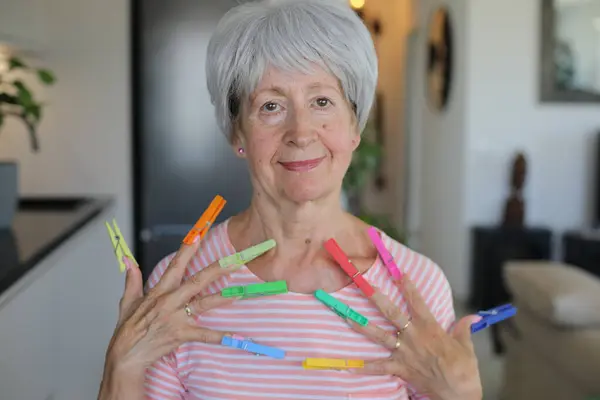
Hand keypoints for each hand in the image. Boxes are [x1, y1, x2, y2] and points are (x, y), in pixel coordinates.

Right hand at [98, 238, 241, 397]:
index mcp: (159, 291)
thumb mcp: (127, 301)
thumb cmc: (128, 329)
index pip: (176, 265)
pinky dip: (220, 336)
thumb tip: (128, 260)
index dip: (188, 249)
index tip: (199, 234)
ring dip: (222, 297)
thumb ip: (132, 280)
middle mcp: (169, 301)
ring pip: (203, 304)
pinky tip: (235, 335)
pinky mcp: (180, 334)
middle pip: (197, 281)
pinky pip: (204, 334)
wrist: (126, 356)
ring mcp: (176, 317)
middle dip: (217, 270)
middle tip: (235, 260)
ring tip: (240, 292)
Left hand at [348, 278, 482, 399]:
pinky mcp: (400, 368)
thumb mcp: (466, 345)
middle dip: (375, 297)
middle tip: (362, 284)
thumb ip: (464, 328)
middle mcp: (413, 336)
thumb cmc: (464, 369)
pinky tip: (351, 366)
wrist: (458, 392)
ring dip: (362, 325)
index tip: (398, 271)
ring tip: (346, 316)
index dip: (407, 285)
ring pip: (379, 335)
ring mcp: (404, 352)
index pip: (416, 301)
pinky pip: (379, 367)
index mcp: (429, 327)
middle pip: (391, 313)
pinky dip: (365, 367)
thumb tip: (472, 318)